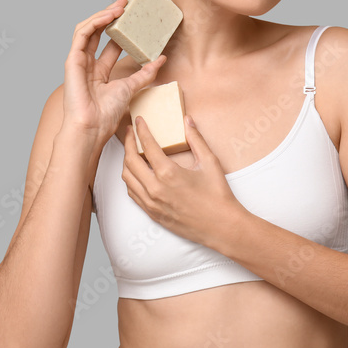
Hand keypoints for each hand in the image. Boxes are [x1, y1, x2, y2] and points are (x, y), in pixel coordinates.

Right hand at [60, 0, 166, 142]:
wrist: (92, 126)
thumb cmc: (105, 114)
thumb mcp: (131, 87)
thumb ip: (144, 73)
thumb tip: (160, 59)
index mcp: (98, 71)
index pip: (109, 42)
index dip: (120, 29)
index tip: (133, 16)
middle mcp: (87, 63)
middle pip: (98, 31)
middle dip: (111, 15)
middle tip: (127, 2)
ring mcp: (78, 60)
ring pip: (88, 28)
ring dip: (103, 14)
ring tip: (120, 5)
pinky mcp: (72, 59)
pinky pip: (82, 33)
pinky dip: (95, 21)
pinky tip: (109, 15)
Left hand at [121, 114, 247, 247]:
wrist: (222, 227)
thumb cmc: (218, 196)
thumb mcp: (210, 163)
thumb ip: (196, 139)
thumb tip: (187, 120)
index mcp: (168, 173)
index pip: (147, 145)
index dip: (141, 130)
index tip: (138, 121)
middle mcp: (155, 188)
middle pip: (130, 160)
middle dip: (128, 143)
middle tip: (131, 132)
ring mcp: (151, 203)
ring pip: (127, 178)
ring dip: (126, 162)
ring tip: (132, 151)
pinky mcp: (152, 214)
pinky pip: (132, 193)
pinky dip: (130, 180)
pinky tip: (136, 173)